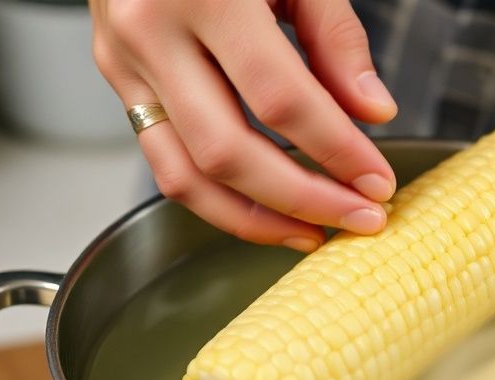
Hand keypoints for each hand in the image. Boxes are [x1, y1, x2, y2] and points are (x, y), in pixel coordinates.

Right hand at [89, 0, 398, 251]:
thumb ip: (334, 37)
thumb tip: (372, 114)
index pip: (281, 100)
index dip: (337, 151)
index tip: (378, 183)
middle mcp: (150, 32)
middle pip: (228, 153)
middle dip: (303, 199)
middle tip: (359, 219)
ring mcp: (122, 61)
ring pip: (184, 176)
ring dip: (254, 219)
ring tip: (311, 233)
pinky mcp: (116, 79)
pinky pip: (163, 160)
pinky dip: (217, 196)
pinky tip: (264, 208)